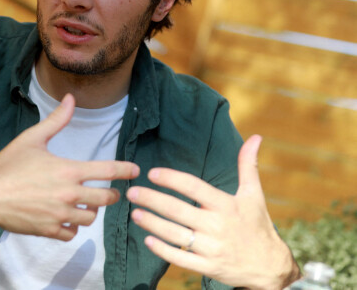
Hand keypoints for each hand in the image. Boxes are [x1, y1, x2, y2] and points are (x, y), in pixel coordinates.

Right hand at [0, 94, 139, 240]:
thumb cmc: (7, 164)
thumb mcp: (32, 138)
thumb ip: (57, 120)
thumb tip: (71, 99)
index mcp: (68, 170)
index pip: (108, 171)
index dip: (126, 170)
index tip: (135, 171)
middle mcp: (68, 194)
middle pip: (106, 199)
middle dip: (111, 194)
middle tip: (108, 191)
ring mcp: (59, 215)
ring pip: (90, 218)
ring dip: (90, 210)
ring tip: (83, 203)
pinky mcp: (48, 230)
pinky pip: (72, 233)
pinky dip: (72, 226)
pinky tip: (65, 217)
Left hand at [126, 135, 299, 289]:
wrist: (270, 267)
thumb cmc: (258, 225)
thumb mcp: (254, 194)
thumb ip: (248, 165)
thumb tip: (255, 137)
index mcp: (226, 205)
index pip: (194, 187)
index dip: (172, 179)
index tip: (152, 173)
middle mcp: (217, 226)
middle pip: (178, 210)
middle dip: (152, 200)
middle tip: (132, 192)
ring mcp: (211, 248)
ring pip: (175, 234)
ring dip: (152, 223)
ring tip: (135, 213)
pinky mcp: (208, 267)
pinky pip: (181, 259)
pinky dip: (163, 250)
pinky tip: (147, 240)